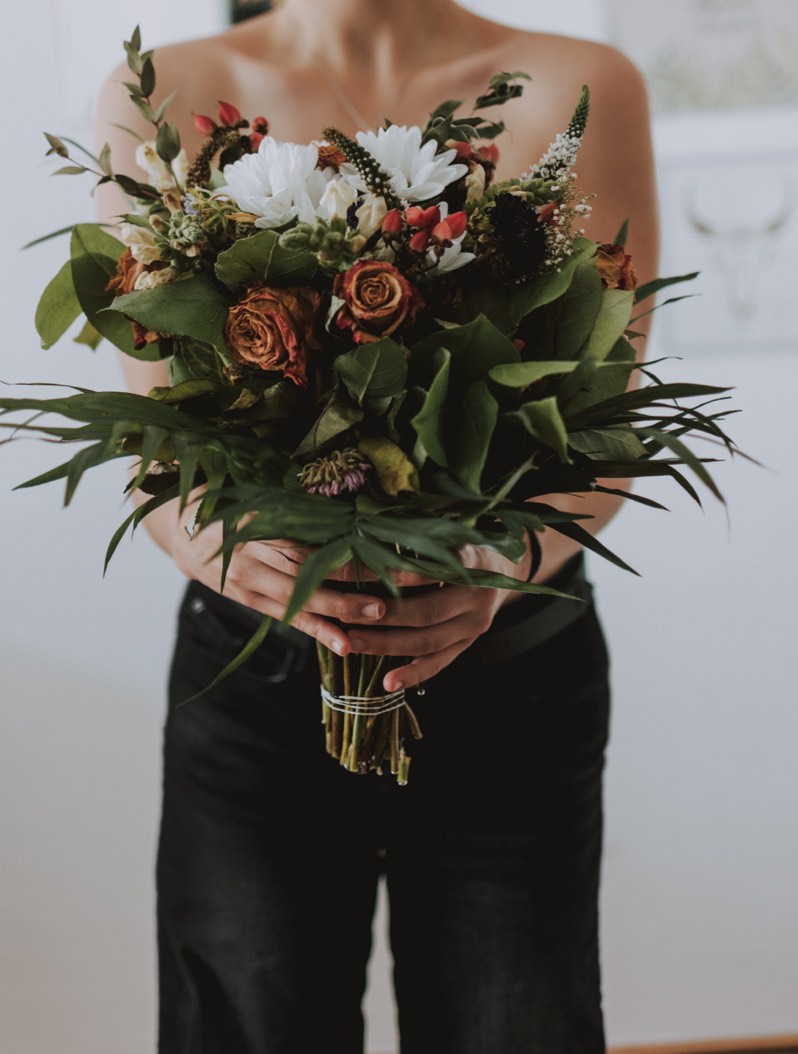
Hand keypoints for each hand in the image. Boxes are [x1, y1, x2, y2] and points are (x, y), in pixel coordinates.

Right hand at [171, 505, 391, 656]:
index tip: (382, 548)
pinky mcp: (248, 601)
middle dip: (353, 581)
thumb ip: (296, 499)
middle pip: (308, 570)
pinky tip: (344, 645)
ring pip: (300, 599)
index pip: (309, 536)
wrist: (183, 531)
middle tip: (390, 591)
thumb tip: (352, 499)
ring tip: (377, 618)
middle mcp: (251, 554)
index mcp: (256, 519)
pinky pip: (288, 617)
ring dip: (341, 611)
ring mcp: (248, 581)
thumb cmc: (230, 502)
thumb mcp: (258, 492)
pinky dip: (317, 630)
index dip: (346, 546)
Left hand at [341, 542, 533, 691]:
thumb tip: (372, 528)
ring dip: (387, 645)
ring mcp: (475, 624)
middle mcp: (478, 596)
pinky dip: (413, 673)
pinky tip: (387, 683)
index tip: (365, 574)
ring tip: (351, 644)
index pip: (435, 570)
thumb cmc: (465, 542)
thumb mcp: (453, 529)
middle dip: (383, 616)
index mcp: (475, 561)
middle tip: (345, 615)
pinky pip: (440, 662)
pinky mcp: (468, 643)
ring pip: (429, 641)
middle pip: (427, 611)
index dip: (401, 574)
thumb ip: (423, 533)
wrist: (506, 570)